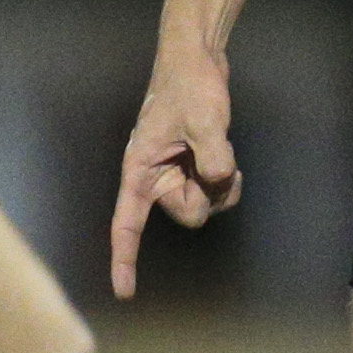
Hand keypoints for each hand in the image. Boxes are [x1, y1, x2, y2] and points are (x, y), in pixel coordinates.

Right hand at [109, 43, 241, 298]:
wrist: (197, 59)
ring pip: (207, 203)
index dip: (125, 260)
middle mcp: (155, 176)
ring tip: (222, 150)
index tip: (125, 293)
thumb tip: (220, 185)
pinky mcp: (194, 165)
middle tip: (214, 158)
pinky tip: (228, 154)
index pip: (127, 224)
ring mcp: (177, 172)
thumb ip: (214, 160)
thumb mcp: (205, 122)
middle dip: (208, 193)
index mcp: (140, 170)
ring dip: (223, 184)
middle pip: (188, 213)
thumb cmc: (189, 86)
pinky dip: (228, 178)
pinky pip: (216, 189)